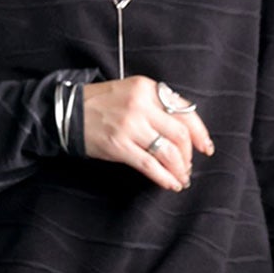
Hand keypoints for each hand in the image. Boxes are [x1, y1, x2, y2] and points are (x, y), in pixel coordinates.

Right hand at [80, 76, 213, 191]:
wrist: (68, 111)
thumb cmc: (102, 103)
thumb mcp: (133, 92)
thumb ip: (158, 105)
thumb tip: (186, 130)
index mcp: (148, 88)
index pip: (185, 111)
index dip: (200, 133)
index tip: (205, 147)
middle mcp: (141, 105)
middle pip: (180, 134)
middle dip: (189, 155)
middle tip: (188, 167)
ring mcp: (130, 125)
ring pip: (168, 151)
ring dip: (179, 169)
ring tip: (181, 178)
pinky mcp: (119, 145)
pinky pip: (150, 165)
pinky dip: (164, 178)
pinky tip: (170, 184)